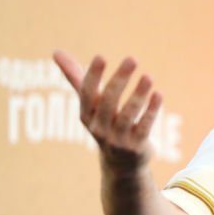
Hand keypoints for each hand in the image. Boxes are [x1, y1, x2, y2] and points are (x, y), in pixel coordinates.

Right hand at [53, 51, 161, 169]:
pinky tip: (158, 95)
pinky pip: (144, 126)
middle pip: (108, 101)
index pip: (87, 93)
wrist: (121, 163)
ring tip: (148, 77)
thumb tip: (56, 52)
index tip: (101, 56)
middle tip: (132, 59)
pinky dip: (151, 111)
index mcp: (86, 115)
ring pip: (128, 114)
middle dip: (120, 79)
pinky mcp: (136, 146)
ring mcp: (117, 139)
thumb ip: (76, 77)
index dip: (93, 75)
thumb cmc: (104, 123)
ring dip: (138, 94)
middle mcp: (99, 127)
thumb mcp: (90, 103)